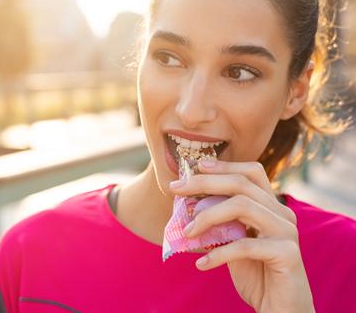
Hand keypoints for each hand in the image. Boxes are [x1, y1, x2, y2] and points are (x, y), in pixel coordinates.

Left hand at [169, 160, 314, 312]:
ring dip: (207, 216)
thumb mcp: (233, 242)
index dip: (224, 165)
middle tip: (176, 189)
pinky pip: (244, 246)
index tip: (196, 166)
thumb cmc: (256, 273)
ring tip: (186, 232)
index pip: (252, 172)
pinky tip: (201, 264)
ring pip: (242, 206)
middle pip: (241, 184)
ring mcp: (287, 232)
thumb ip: (220, 223)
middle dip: (204, 183)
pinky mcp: (287, 254)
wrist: (281, 309)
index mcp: (271, 206)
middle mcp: (282, 213)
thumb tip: (187, 205)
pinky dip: (218, 254)